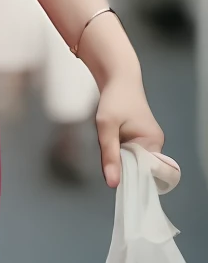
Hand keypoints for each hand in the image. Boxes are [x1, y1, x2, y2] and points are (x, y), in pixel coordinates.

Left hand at [95, 67, 163, 188]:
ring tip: (108, 148)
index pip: (146, 172)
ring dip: (118, 160)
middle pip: (138, 169)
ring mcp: (148, 141)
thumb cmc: (115, 99)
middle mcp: (154, 144)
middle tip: (106, 160)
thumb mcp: (107, 127)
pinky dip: (119, 153)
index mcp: (153, 142)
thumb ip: (110, 155)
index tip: (115, 179)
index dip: (131, 178)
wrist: (119, 78)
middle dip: (122, 168)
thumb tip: (113, 184)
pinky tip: (111, 145)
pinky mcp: (139, 138)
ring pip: (131, 161)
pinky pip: (129, 154)